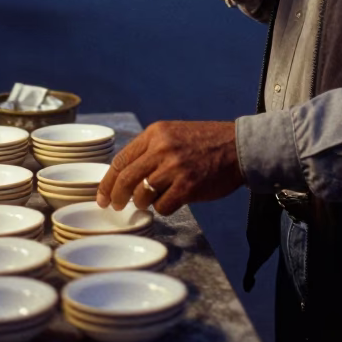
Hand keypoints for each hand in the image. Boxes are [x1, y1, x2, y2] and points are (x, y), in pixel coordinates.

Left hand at [95, 120, 243, 216]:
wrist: (238, 146)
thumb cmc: (204, 143)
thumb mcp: (173, 135)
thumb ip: (150, 150)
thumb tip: (124, 177)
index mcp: (156, 133)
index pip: (120, 160)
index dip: (107, 182)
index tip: (102, 197)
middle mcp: (162, 147)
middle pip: (125, 179)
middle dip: (116, 198)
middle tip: (116, 207)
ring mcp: (175, 167)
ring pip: (142, 195)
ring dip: (143, 203)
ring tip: (151, 201)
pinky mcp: (188, 185)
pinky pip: (163, 206)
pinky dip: (163, 208)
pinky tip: (173, 201)